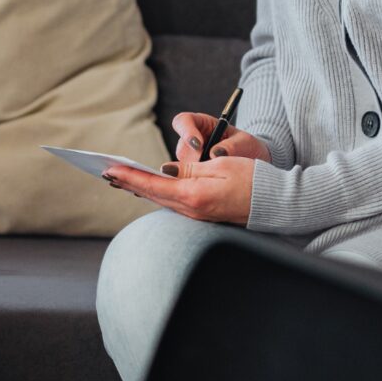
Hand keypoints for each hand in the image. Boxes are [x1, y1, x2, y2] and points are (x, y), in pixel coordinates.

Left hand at [97, 111, 270, 224]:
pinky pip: (172, 203)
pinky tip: (148, 189)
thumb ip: (189, 168)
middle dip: (128, 183)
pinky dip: (156, 193)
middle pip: (152, 194)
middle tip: (106, 172)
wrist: (275, 203)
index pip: (152, 184)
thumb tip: (164, 170)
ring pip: (160, 199)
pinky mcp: (203, 214)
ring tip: (120, 179)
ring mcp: (197, 214)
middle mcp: (191, 209)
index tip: (110, 169)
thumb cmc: (252, 179)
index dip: (129, 176)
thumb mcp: (220, 166)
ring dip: (139, 189)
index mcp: (193, 195)